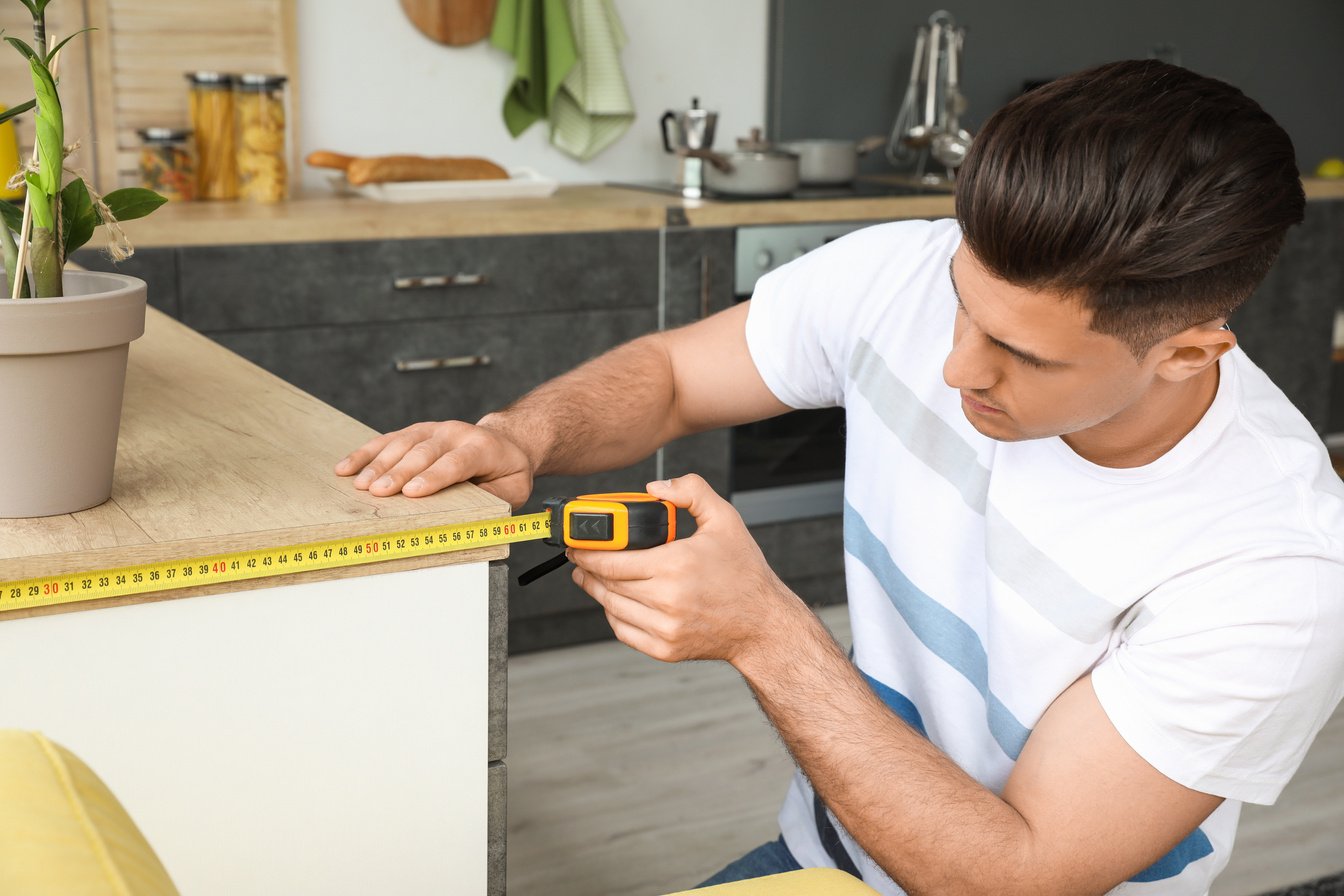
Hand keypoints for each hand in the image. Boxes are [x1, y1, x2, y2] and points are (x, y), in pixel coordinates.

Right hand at [334, 419, 534, 507]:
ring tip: (359, 484)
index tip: (411, 492)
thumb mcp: (513, 489)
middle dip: (399, 473)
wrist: (506, 442)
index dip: (433, 477)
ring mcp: (434, 429)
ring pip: (402, 443)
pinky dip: (365, 453)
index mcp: (482, 447)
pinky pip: (388, 440)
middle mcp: (456, 432)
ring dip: (378, 464)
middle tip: (378, 492)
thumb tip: (468, 513)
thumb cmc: (507, 472)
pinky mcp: (416, 431)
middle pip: (423, 452)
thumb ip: (493, 499)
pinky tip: (346, 467)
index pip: (455, 462)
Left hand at [568, 474, 802, 665]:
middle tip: (581, 558)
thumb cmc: (744, 574)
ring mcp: (665, 628)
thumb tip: (655, 488)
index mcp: (675, 565)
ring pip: (612, 608)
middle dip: (587, 569)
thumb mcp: (725, 519)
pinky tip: (614, 602)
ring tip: (590, 578)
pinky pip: (624, 632)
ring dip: (596, 591)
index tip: (579, 544)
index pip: (612, 560)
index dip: (587, 552)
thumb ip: (691, 492)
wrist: (762, 624)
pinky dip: (614, 615)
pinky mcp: (665, 649)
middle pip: (606, 583)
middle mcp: (667, 599)